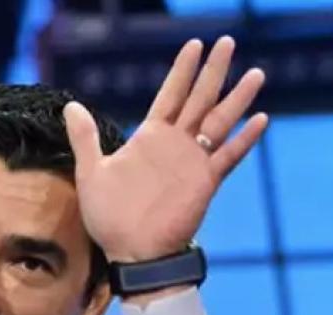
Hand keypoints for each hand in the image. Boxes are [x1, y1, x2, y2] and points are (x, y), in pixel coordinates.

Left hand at [62, 36, 267, 264]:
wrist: (132, 253)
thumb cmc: (110, 218)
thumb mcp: (91, 172)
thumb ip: (86, 138)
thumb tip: (71, 106)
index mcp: (150, 137)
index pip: (171, 94)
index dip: (183, 69)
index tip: (195, 44)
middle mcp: (175, 144)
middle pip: (200, 98)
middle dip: (214, 71)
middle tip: (229, 42)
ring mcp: (193, 162)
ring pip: (220, 121)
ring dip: (237, 99)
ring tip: (255, 73)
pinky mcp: (205, 183)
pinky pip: (228, 156)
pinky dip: (244, 139)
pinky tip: (261, 120)